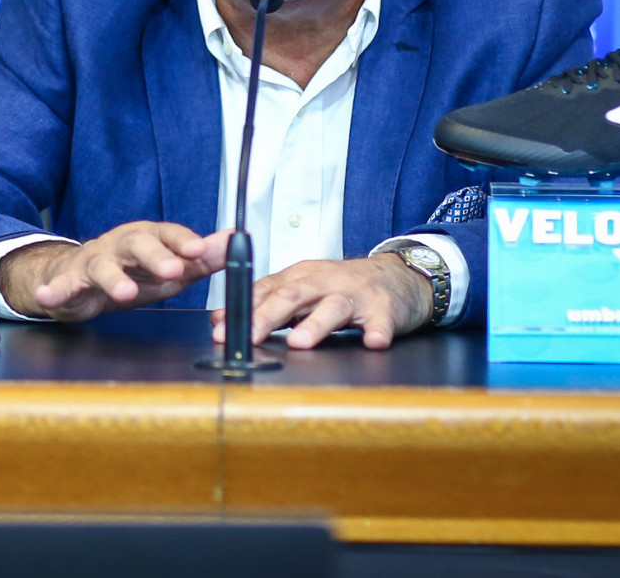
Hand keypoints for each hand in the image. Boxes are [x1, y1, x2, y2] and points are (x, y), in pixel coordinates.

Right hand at [0, 222, 227, 321]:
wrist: (80, 277)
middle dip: (155, 255)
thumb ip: (202, 258)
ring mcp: (93, 261)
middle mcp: (120, 244)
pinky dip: (54, 289)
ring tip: (123, 293)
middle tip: (173, 270)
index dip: (182, 240)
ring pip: (102, 264)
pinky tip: (49, 295)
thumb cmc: (132, 271)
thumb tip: (236, 241)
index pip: (167, 233)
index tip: (199, 250)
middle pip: (137, 243)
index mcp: (147, 239)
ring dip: (112, 278)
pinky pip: (61, 284)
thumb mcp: (170, 267)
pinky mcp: (69, 280)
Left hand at [212, 252, 432, 350]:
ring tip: (300, 342)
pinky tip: (373, 343)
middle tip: (250, 337)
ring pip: (333, 307)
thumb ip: (266, 303)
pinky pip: (382, 321)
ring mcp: (355, 295)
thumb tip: (222, 319)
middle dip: (267, 316)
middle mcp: (324, 282)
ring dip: (315, 325)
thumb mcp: (303, 288)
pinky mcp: (385, 308)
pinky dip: (377, 331)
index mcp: (300, 277)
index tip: (221, 330)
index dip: (242, 310)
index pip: (265, 290)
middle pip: (292, 296)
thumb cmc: (343, 285)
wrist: (397, 275)